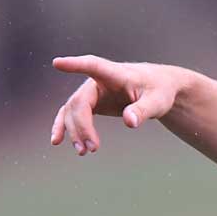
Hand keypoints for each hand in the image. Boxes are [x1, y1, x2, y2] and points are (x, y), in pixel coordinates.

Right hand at [48, 55, 185, 155]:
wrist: (157, 89)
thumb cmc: (159, 90)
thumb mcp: (158, 101)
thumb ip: (143, 110)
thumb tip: (129, 122)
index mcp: (115, 74)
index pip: (93, 66)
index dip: (75, 65)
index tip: (57, 63)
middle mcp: (97, 81)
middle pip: (80, 101)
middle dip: (82, 126)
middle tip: (92, 149)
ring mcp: (91, 92)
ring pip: (73, 110)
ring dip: (75, 131)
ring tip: (83, 152)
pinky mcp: (91, 103)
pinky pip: (71, 114)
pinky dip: (64, 127)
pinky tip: (57, 141)